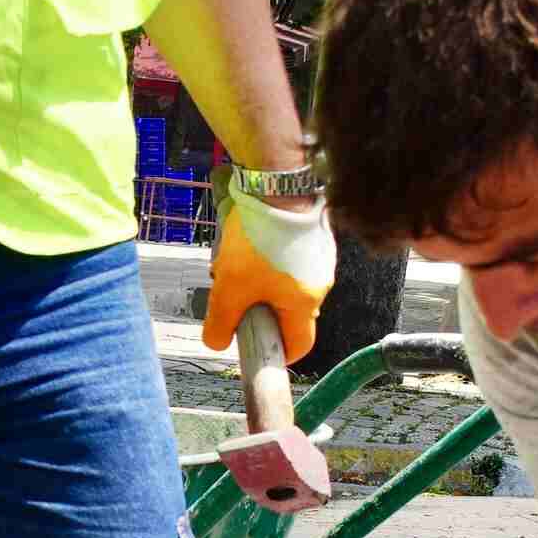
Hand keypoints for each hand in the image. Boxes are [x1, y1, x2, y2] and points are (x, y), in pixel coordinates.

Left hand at [201, 180, 333, 359]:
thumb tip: (217, 342)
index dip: (277, 352)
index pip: (299, 345)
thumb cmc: (260, 238)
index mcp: (305, 304)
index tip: (258, 345)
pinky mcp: (313, 234)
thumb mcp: (229, 287)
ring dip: (260, 279)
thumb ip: (221, 321)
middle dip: (259, 308)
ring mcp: (320, 257)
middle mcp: (320, 283)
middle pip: (289, 311)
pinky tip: (249, 240)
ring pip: (287, 281)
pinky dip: (270, 256)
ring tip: (235, 261)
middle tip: (235, 296)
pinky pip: (290, 256)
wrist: (279, 185)